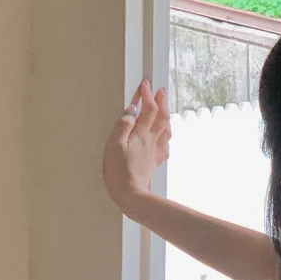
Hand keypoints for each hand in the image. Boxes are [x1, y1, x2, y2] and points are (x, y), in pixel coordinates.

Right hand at [103, 79, 170, 212]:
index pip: (148, 109)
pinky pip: (164, 146)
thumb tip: (131, 111)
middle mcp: (151, 141)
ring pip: (166, 130)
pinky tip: (164, 136)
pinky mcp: (154, 162)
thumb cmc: (119, 172)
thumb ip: (123, 126)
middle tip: (161, 90)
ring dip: (166, 116)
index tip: (145, 84)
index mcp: (141, 135)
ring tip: (165, 108)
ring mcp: (154, 152)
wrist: (132, 195)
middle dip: (161, 101)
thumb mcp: (114, 146)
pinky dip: (166, 136)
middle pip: (161, 117)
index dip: (148, 95)